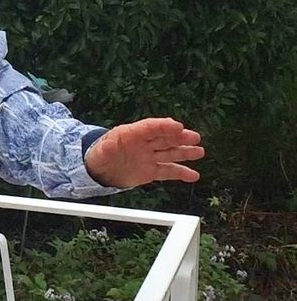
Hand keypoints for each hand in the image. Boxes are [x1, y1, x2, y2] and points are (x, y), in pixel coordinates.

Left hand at [84, 117, 203, 188]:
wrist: (101, 170)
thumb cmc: (102, 154)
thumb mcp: (101, 150)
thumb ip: (106, 148)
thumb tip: (107, 146)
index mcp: (132, 134)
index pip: (151, 127)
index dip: (164, 126)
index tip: (177, 126)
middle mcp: (144, 144)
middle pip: (164, 138)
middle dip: (180, 137)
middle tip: (194, 137)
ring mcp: (149, 157)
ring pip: (170, 153)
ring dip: (185, 152)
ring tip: (199, 151)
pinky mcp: (151, 171)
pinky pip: (168, 171)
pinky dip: (181, 173)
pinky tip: (193, 175)